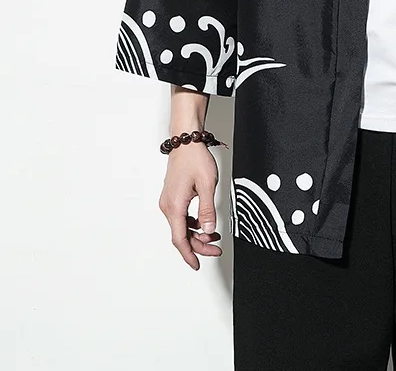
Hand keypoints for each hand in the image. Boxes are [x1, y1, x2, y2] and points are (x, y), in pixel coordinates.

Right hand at [158, 142, 222, 269]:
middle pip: (181, 235)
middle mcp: (168, 206)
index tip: (196, 264)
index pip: (180, 239)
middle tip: (216, 249)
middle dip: (199, 245)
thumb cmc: (195, 159)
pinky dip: (192, 223)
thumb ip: (208, 209)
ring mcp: (169, 201)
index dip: (189, 254)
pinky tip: (204, 223)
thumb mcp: (207, 185)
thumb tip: (208, 229)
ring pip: (181, 226)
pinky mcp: (172, 197)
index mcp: (175, 206)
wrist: (186, 142)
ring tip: (214, 236)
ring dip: (196, 234)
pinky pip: (181, 217)